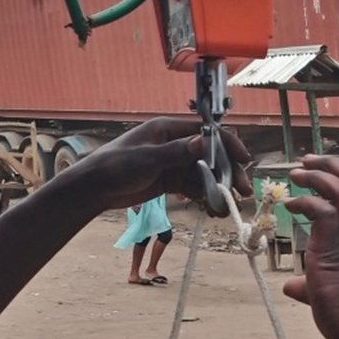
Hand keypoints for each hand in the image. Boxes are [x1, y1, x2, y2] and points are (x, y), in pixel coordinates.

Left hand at [75, 118, 251, 211]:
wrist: (94, 188)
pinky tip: (213, 209)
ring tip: (229, 206)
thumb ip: (176, 152)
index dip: (228, 145)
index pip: (206, 132)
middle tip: (243, 191)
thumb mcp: (147, 158)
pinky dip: (204, 196)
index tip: (244, 160)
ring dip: (218, 188)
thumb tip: (203, 142)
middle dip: (227, 172)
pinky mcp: (169, 181)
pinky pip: (192, 187)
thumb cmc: (115, 165)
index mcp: (168, 129)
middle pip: (210, 155)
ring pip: (203, 174)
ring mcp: (172, 163)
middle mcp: (174, 144)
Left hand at [281, 154, 338, 338]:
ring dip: (318, 176)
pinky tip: (290, 204)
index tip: (321, 171)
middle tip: (308, 160)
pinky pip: (322, 212)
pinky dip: (305, 202)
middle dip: (332, 166)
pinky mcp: (332, 248)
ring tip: (297, 174)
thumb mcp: (326, 294)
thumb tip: (292, 287)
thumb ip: (309, 286)